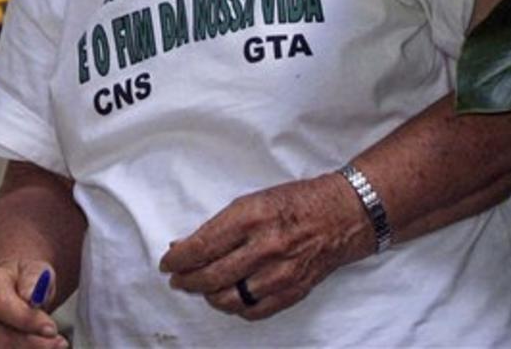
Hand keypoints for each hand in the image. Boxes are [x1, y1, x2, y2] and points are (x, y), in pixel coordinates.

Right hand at [0, 261, 67, 348]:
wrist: (12, 288)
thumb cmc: (26, 279)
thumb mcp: (36, 269)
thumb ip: (34, 278)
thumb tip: (31, 295)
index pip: (3, 306)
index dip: (27, 320)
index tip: (51, 329)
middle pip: (1, 337)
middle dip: (35, 344)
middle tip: (60, 343)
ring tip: (55, 346)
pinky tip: (40, 348)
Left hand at [159, 173, 373, 320]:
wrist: (342, 215)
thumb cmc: (297, 201)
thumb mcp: (256, 200)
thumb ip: (223, 224)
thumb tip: (188, 244)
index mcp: (253, 215)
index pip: (203, 245)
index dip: (179, 258)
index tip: (168, 262)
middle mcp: (265, 246)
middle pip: (211, 276)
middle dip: (187, 280)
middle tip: (178, 279)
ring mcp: (280, 272)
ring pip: (228, 298)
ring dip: (208, 295)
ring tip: (202, 287)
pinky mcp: (292, 291)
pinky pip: (252, 310)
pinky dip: (235, 306)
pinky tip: (229, 296)